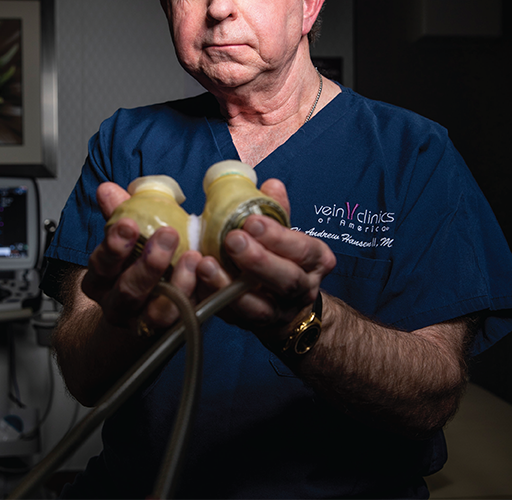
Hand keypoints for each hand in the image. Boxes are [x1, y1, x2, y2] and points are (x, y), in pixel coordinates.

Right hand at [81, 182, 199, 331]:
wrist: (142, 308)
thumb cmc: (133, 264)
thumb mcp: (126, 237)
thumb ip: (118, 212)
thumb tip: (107, 189)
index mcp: (100, 280)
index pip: (101, 264)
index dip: (113, 245)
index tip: (128, 224)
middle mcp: (117, 305)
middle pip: (128, 290)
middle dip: (148, 263)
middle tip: (168, 234)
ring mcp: (143, 322)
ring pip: (156, 312)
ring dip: (176, 283)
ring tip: (192, 257)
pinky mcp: (171, 329)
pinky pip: (182, 317)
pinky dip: (194, 296)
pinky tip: (204, 274)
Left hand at [195, 178, 335, 338]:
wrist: (286, 304)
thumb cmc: (283, 256)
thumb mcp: (285, 231)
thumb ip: (277, 210)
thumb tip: (270, 184)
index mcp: (315, 261)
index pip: (303, 249)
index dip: (278, 236)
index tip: (252, 221)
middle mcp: (302, 290)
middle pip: (286, 280)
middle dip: (259, 261)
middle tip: (233, 240)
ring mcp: (278, 313)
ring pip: (259, 306)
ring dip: (230, 286)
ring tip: (206, 264)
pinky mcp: (253, 327)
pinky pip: (233, 317)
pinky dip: (214, 300)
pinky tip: (196, 282)